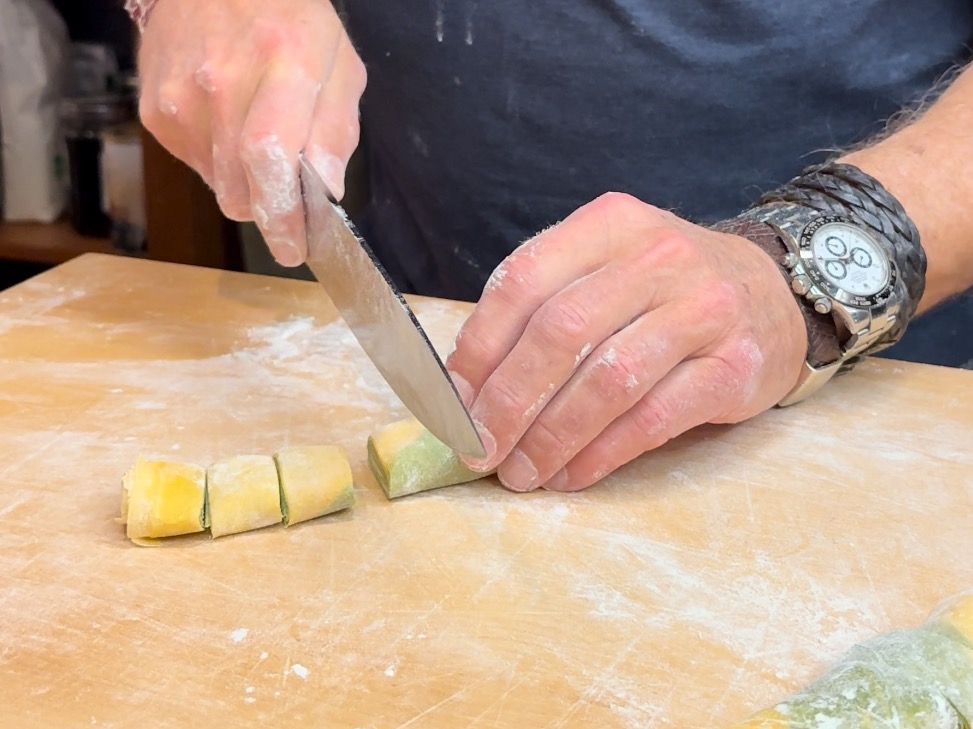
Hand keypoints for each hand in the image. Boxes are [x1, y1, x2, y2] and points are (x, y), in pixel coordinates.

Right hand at [137, 0, 365, 265]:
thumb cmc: (288, 18)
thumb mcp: (339, 63)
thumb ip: (337, 130)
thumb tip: (326, 191)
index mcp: (282, 63)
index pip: (270, 159)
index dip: (283, 215)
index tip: (295, 246)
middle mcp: (221, 83)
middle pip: (241, 189)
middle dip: (271, 211)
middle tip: (289, 205)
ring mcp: (179, 99)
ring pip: (219, 187)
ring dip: (246, 185)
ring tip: (259, 143)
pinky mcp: (154, 112)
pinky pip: (195, 167)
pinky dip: (220, 164)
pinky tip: (230, 126)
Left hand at [445, 193, 807, 491]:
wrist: (773, 292)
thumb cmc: (666, 290)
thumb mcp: (607, 269)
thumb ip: (544, 310)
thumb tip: (469, 388)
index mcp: (610, 224)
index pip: (525, 281)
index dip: (480, 347)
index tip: (454, 402)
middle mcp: (657, 257)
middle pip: (562, 332)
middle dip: (509, 401)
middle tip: (480, 449)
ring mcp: (703, 309)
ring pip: (607, 379)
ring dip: (552, 437)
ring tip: (521, 473)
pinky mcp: (734, 365)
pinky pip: (652, 418)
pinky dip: (602, 453)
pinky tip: (571, 474)